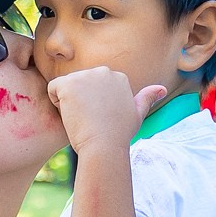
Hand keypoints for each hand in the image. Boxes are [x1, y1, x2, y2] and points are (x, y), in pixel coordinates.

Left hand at [47, 67, 166, 161]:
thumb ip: (147, 98)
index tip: (99, 119)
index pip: (92, 87)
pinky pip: (52, 89)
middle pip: (78, 85)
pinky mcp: (69, 83)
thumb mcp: (137, 115)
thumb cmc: (119, 135)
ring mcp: (86, 75)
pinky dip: (56, 103)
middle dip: (79, 102)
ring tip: (82, 119)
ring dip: (68, 104)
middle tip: (90, 120)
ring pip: (66, 88)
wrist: (104, 146)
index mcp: (118, 76)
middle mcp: (103, 71)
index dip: (92, 105)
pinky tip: (70, 115)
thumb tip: (162, 89)